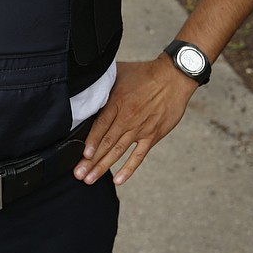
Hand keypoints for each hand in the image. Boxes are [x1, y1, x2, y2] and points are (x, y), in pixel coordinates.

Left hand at [74, 57, 196, 185]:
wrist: (173, 77)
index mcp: (117, 102)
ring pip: (118, 152)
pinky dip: (128, 169)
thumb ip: (102, 82)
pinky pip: (138, 155)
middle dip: (90, 161)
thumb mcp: (118, 72)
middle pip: (106, 143)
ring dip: (103, 167)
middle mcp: (127, 118)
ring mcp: (140, 129)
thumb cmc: (144, 73)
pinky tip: (118, 180)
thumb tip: (84, 82)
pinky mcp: (152, 135)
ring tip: (90, 179)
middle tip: (79, 174)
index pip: (100, 126)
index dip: (90, 142)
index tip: (82, 155)